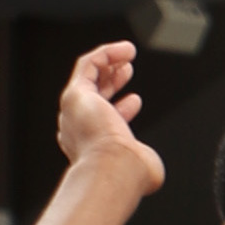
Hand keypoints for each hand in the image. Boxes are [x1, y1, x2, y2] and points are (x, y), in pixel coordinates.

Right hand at [55, 41, 164, 197]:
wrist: (113, 169)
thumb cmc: (127, 173)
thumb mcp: (138, 166)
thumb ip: (141, 163)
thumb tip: (150, 168)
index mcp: (89, 148)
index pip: (99, 122)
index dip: (119, 108)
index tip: (135, 100)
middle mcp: (77, 130)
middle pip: (90, 97)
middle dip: (109, 80)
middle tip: (127, 70)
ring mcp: (75, 112)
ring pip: (86, 78)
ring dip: (107, 62)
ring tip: (127, 53)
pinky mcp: (76, 95)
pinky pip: (88, 64)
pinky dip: (107, 53)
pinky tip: (126, 50)